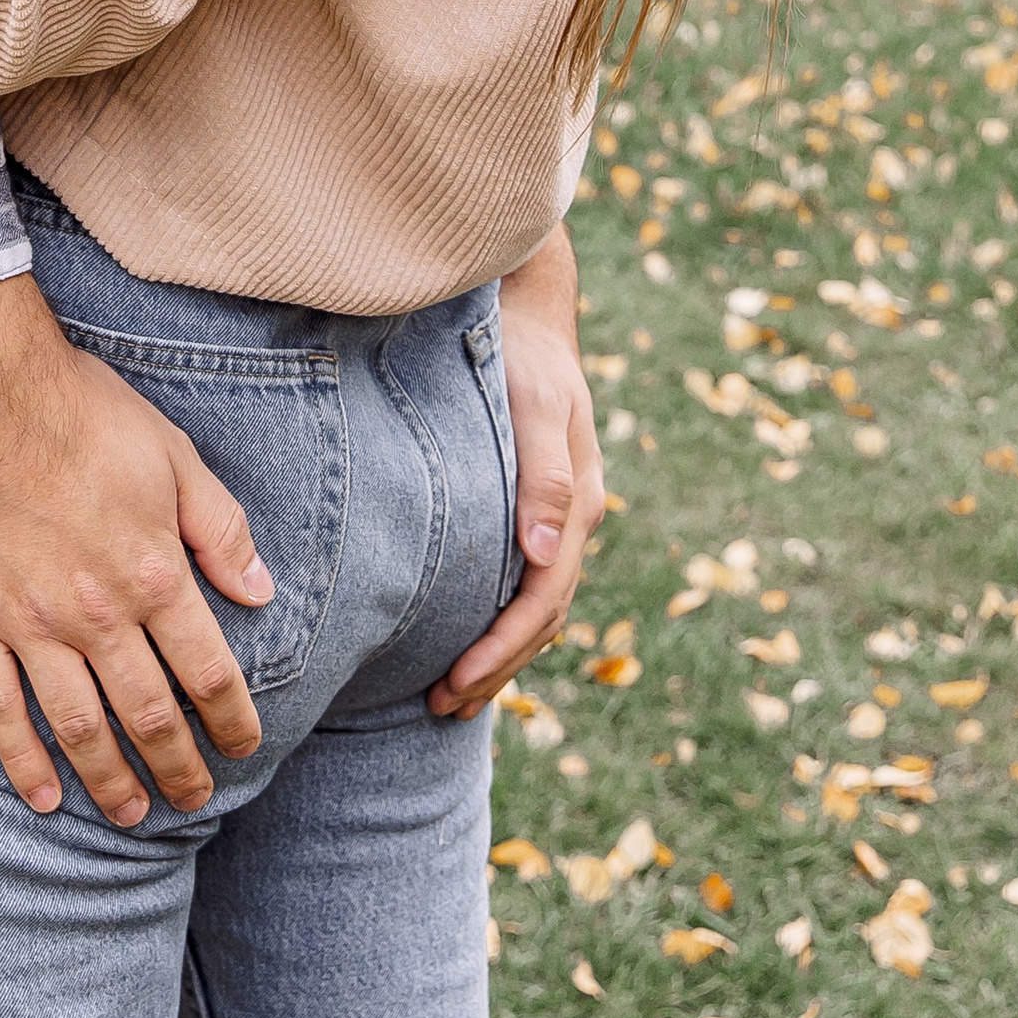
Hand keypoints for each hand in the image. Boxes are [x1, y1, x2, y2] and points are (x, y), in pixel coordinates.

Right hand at [0, 272, 273, 824]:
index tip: (244, 746)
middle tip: (193, 798)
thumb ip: (220, 529)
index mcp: (150, 570)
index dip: (232, 718)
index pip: (206, 671)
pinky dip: (23, 761)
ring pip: (78, 725)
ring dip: (111, 780)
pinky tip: (45, 798)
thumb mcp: (173, 455)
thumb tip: (261, 592)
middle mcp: (94, 610)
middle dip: (178, 764)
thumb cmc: (84, 410)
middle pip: (147, 712)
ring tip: (132, 815)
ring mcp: (28, 621)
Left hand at [428, 221, 604, 718]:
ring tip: (449, 696)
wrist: (529, 309)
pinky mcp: (535, 506)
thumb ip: (545, 471)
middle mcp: (572, 519)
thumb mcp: (537, 401)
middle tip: (440, 709)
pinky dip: (499, 618)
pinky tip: (463, 636)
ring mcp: (557, 516)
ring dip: (499, 655)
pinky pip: (523, 579)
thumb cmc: (524, 352)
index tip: (453, 683)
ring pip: (536, 606)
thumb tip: (547, 550)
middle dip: (496, 668)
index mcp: (577, 503)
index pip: (542, 598)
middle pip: (541, 617)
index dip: (501, 648)